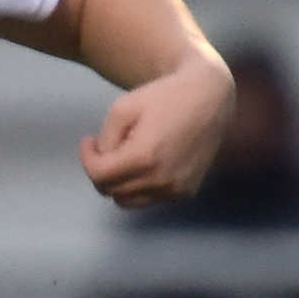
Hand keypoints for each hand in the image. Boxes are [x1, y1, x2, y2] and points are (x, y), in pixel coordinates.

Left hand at [79, 58, 232, 206]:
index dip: (87, 158)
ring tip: (127, 155)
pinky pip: (150, 198)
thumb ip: (105, 139)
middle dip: (101, 169)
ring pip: (128, 200)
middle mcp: (162, 180)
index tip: (88, 141)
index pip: (98, 175)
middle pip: (111, 190)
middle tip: (106, 147)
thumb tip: (102, 162)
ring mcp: (176, 190)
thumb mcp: (123, 108)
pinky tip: (147, 162)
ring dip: (119, 182)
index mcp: (144, 158)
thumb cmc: (165, 97)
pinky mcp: (186, 193)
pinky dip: (141, 185)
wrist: (210, 97)